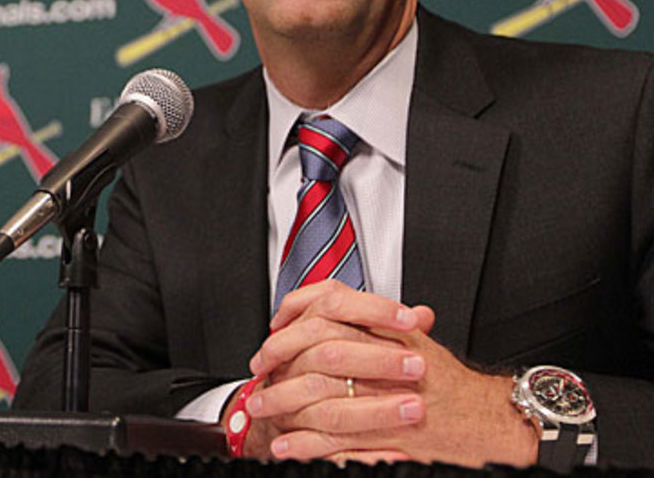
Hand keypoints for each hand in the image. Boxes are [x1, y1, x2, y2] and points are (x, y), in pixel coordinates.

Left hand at [237, 281, 537, 466]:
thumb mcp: (413, 341)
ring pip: (322, 398)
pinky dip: (306, 445)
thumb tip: (325, 303)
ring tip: (261, 412)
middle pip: (320, 353)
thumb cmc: (451, 385)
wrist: (491, 422)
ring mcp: (388, 401)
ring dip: (285, 407)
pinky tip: (286, 447)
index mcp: (391, 331)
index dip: (294, 319)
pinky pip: (337, 442)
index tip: (273, 333)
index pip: (332, 308)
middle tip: (258, 375)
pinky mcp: (389, 439)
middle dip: (281, 365)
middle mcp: (389, 361)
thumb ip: (373, 320)